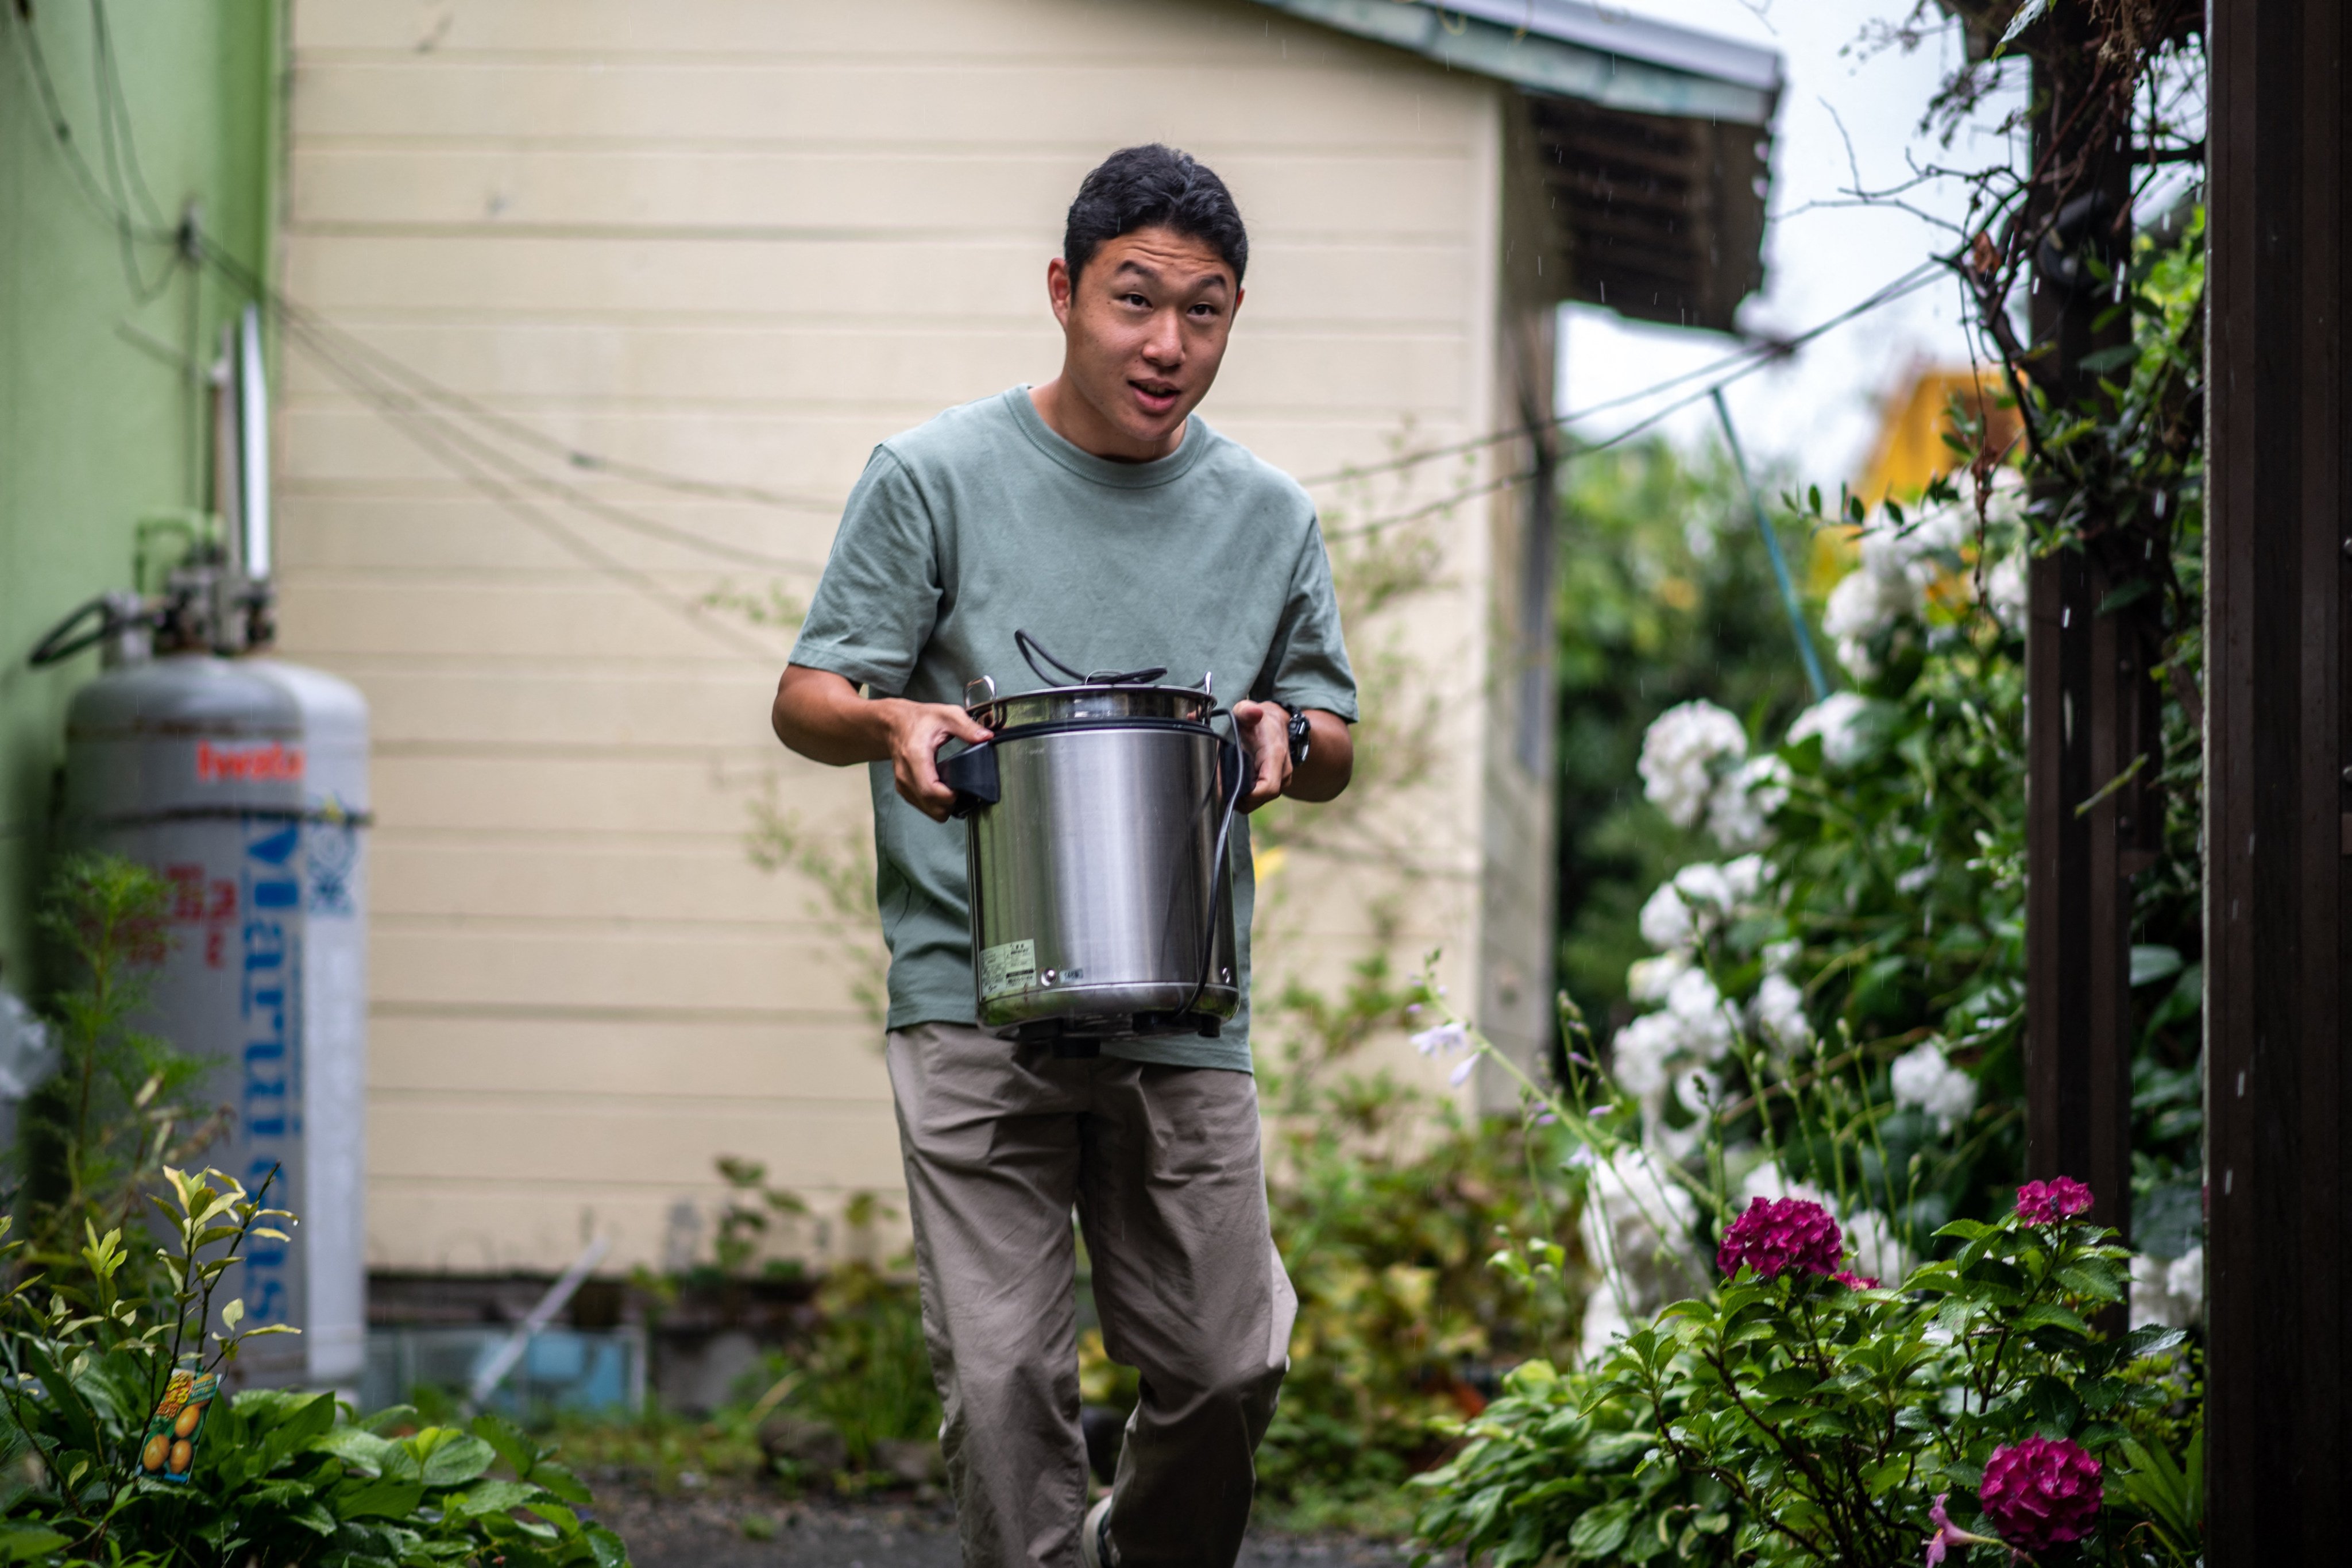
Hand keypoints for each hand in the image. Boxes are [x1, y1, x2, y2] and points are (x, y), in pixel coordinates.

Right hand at [885, 700, 993, 821]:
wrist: (896, 724)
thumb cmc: (919, 720)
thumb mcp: (947, 715)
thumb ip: (968, 727)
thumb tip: (986, 737)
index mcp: (915, 756)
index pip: (930, 790)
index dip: (950, 797)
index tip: (962, 788)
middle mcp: (905, 773)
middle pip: (930, 805)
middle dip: (951, 804)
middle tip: (962, 790)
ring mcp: (902, 784)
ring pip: (926, 810)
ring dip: (943, 806)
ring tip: (954, 790)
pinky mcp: (903, 789)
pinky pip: (922, 806)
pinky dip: (935, 804)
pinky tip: (943, 791)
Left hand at [1229, 700, 1292, 811]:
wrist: (1276, 724)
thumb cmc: (1259, 721)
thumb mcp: (1248, 711)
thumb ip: (1247, 711)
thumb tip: (1254, 712)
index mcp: (1275, 756)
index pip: (1267, 788)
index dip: (1247, 795)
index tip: (1226, 790)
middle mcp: (1282, 773)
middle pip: (1259, 799)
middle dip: (1238, 798)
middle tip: (1218, 788)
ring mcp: (1280, 781)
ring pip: (1258, 801)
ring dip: (1240, 798)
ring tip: (1223, 786)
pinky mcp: (1274, 786)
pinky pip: (1258, 798)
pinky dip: (1244, 795)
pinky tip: (1232, 786)